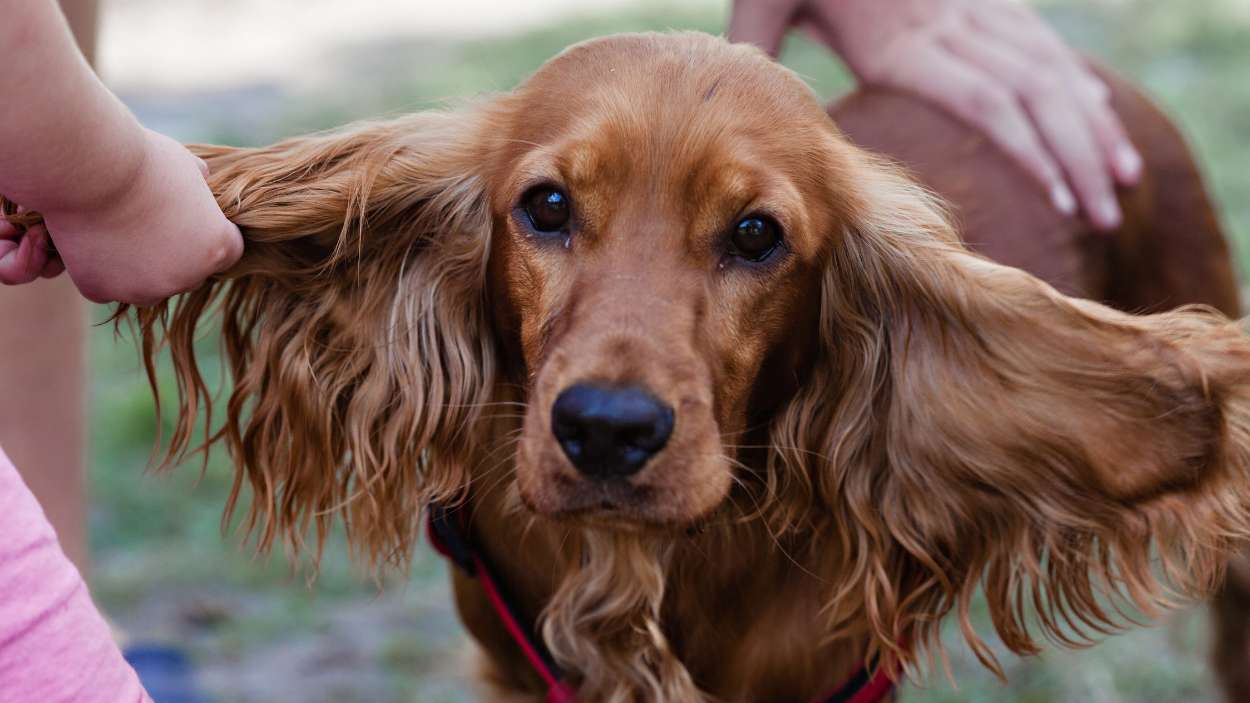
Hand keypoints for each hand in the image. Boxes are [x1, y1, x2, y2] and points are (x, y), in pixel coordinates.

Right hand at [7, 129, 242, 304]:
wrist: (88, 167)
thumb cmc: (142, 160)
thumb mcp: (187, 167)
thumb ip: (200, 187)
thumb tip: (202, 183)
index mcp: (215, 248)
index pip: (226, 252)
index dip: (208, 233)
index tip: (188, 217)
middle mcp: (184, 278)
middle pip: (187, 273)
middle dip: (175, 255)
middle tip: (148, 223)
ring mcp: (142, 290)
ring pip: (148, 287)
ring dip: (140, 268)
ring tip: (119, 230)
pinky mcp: (101, 291)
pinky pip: (108, 287)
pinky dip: (101, 269)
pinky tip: (94, 240)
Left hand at [728, 0, 1141, 229]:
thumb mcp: (765, 2)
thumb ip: (760, 55)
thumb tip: (748, 110)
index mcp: (900, 40)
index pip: (984, 101)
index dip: (1031, 152)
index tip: (1064, 203)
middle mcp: (949, 23)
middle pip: (1033, 95)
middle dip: (1079, 158)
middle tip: (1109, 218)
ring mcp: (972, 6)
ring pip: (1051, 68)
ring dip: (1092, 126)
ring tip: (1125, 179)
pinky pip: (1041, 42)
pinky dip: (1076, 82)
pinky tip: (1099, 115)